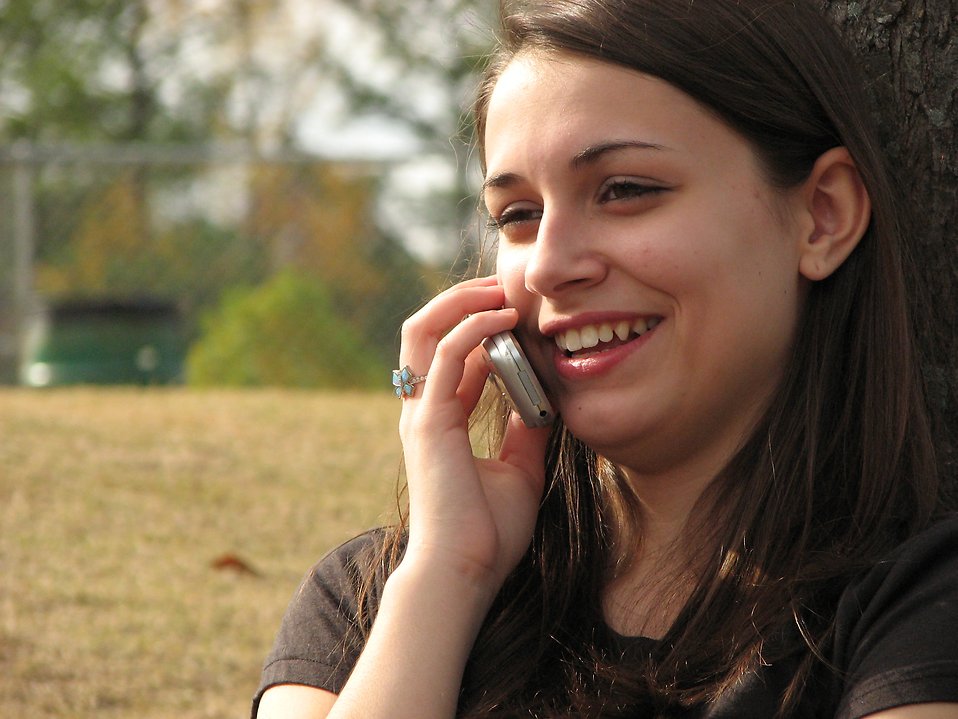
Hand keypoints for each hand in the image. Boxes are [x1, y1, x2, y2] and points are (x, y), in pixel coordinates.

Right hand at [396, 276, 551, 597]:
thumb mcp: (521, 468)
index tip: (518, 312)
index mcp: (441, 420)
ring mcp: (420, 413)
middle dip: (461, 302)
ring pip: (422, 332)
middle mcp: (424, 410)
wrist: (466, 570)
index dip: (481, 328)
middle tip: (501, 286)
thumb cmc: (488, 531)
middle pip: (424, 333)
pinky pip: (443, 356)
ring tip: (498, 289)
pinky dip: (471, 328)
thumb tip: (547, 402)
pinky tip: (503, 318)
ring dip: (460, 303)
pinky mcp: (428, 421)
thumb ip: (526, 430)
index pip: (451, 356)